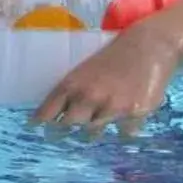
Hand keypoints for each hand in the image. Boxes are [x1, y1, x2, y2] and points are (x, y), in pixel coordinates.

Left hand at [30, 29, 180, 139]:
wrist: (148, 45)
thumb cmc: (114, 58)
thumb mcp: (87, 70)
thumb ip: (73, 91)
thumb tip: (58, 115)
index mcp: (73, 83)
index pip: (49, 109)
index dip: (40, 121)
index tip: (34, 129)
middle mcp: (89, 96)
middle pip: (68, 126)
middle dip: (65, 133)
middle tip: (65, 137)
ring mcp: (111, 106)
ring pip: (93, 133)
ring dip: (92, 134)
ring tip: (94, 130)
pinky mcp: (134, 114)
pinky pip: (122, 134)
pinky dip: (122, 131)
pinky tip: (124, 124)